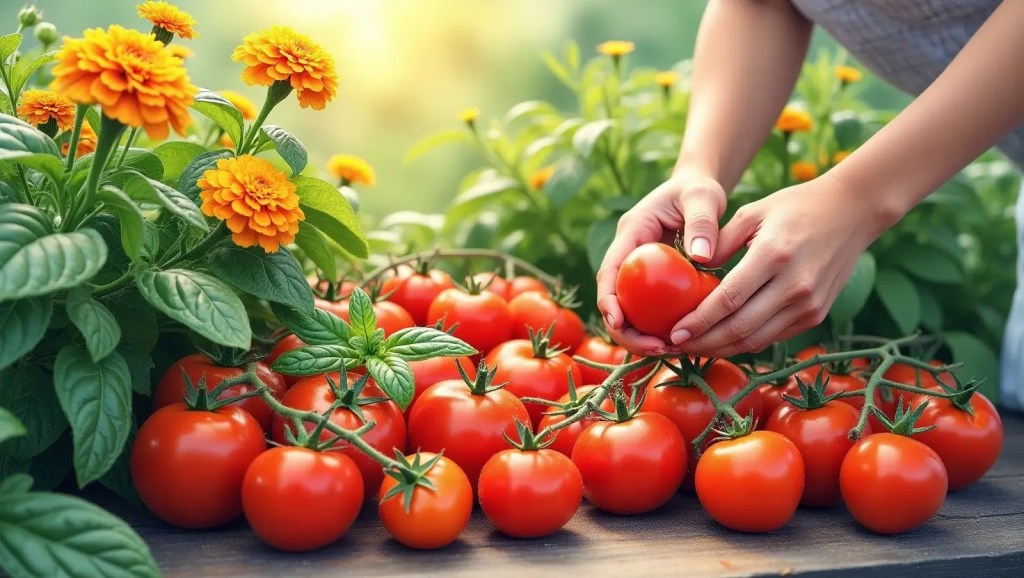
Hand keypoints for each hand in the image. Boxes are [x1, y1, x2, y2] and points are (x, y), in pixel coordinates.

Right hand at [596, 171, 727, 355]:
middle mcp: (628, 255)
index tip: (619, 323)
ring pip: (630, 311)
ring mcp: (638, 271)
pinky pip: (650, 311)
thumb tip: (700, 257)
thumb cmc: (698, 190)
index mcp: (631, 233)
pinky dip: (661, 328)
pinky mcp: (652, 283)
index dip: (609, 301)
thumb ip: (702, 222)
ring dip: (643, 336)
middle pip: (614, 300)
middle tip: (656, 348)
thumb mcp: (702, 197)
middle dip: (626, 331)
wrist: (698, 191)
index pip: (609, 271)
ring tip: (671, 351)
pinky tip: (682, 342)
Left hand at [668, 173, 894, 357]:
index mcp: (773, 255)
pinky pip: (773, 337)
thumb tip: (689, 271)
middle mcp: (794, 285)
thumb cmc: (795, 207)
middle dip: (703, 343)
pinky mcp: (816, 314)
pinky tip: (721, 341)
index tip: (673, 333)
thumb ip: (720, 243)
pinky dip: (744, 343)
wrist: (853, 212)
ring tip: (692, 349)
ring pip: (756, 340)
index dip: (699, 322)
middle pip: (740, 328)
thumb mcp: (752, 213)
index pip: (729, 300)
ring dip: (721, 349)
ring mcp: (809, 304)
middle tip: (674, 347)